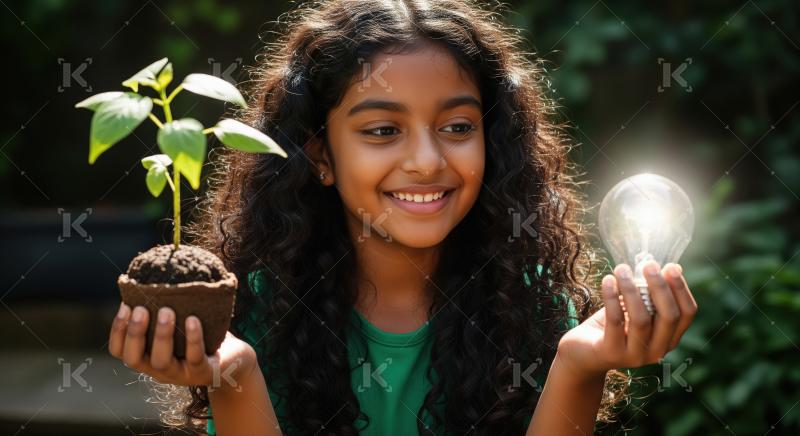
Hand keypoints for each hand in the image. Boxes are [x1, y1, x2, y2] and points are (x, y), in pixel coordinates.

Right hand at [108, 303, 256, 389]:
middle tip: (141, 309)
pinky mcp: (203, 373)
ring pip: (161, 361)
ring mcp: (180, 374)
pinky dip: (192, 338)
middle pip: (134, 359)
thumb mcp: (181, 320)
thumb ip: (167, 303)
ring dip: (161, 335)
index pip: (120, 351)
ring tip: (167, 311)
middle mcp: (159, 370)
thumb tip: (163, 264)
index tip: (125, 306)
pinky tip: (193, 319)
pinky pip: (195, 358)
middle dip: (135, 333)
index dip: (118, 331)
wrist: (234, 358)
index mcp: (148, 356)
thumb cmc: (202, 335)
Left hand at [556, 261, 697, 379]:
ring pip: (641, 319)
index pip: (687, 314)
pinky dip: (612, 297)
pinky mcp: (611, 353)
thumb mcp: (633, 309)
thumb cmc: (612, 326)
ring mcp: (635, 355)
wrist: (582, 354)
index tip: (670, 267)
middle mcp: (657, 351)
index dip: (681, 289)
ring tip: (621, 269)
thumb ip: (647, 294)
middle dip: (660, 287)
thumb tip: (662, 266)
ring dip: (631, 289)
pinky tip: (608, 280)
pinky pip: (615, 320)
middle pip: (668, 316)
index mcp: (669, 339)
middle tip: (648, 265)